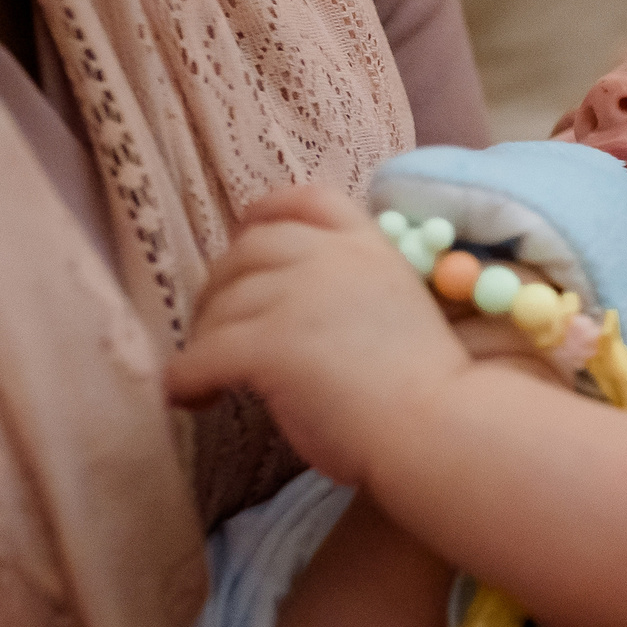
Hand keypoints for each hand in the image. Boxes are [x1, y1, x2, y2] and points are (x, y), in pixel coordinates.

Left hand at [167, 187, 472, 487]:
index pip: (307, 200)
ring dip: (203, 335)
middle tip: (213, 322)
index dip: (267, 211)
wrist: (440, 427)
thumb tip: (296, 309)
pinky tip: (189, 398)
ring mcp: (297, 296)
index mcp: (369, 246)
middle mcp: (330, 258)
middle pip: (250, 249)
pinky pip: (204, 355)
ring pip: (222, 304)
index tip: (244, 229)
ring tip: (202, 373)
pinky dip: (186, 377)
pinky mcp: (270, 343)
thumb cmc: (432, 390)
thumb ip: (352, 292)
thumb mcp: (398, 309)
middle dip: (222, 283)